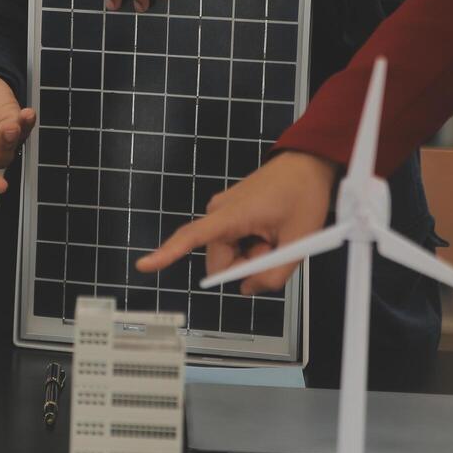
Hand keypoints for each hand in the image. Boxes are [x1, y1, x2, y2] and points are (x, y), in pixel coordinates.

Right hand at [135, 151, 338, 293]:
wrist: (308, 163)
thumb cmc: (304, 195)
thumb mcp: (298, 242)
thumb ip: (274, 274)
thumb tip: (248, 289)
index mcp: (231, 215)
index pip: (191, 237)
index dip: (167, 254)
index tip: (144, 265)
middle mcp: (218, 211)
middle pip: (219, 259)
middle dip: (245, 264)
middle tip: (275, 249)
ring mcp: (222, 210)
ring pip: (228, 252)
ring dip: (250, 254)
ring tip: (275, 236)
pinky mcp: (228, 211)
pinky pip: (232, 240)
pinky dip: (250, 244)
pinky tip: (269, 230)